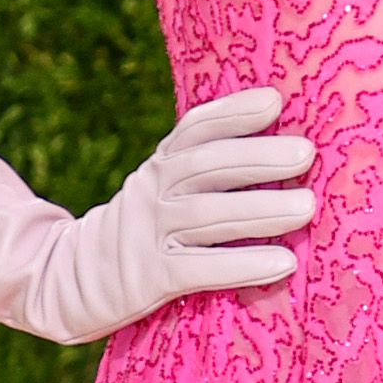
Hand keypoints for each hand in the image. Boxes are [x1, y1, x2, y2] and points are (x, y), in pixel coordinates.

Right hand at [66, 83, 315, 330]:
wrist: (75, 281)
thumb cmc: (147, 233)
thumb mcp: (162, 192)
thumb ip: (204, 171)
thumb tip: (280, 147)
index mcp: (159, 166)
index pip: (195, 130)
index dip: (232, 112)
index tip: (274, 102)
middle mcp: (152, 192)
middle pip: (206, 167)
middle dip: (258, 158)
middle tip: (306, 154)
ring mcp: (148, 233)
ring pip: (207, 215)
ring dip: (261, 209)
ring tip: (307, 207)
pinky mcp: (150, 277)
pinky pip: (201, 269)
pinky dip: (243, 265)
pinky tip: (283, 262)